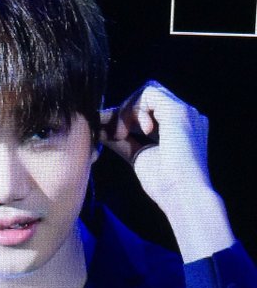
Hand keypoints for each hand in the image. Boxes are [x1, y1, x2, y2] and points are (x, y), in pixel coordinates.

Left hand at [98, 80, 212, 209]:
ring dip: (126, 111)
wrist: (182, 196)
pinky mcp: (177, 111)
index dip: (125, 117)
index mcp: (180, 127)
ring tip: (119, 136)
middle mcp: (185, 116)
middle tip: (113, 134)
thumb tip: (102, 131)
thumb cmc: (165, 185)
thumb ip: (124, 142)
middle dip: (124, 111)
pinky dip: (131, 109)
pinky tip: (127, 132)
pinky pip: (147, 93)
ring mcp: (184, 111)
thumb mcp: (138, 156)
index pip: (149, 110)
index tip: (106, 131)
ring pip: (147, 92)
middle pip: (148, 97)